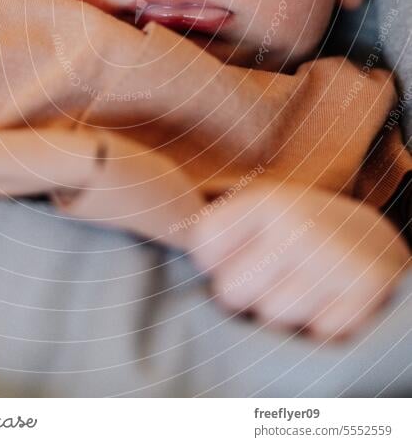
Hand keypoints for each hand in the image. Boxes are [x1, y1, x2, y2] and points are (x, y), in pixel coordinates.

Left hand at [187, 180, 409, 339]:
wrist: (373, 238)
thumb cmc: (298, 228)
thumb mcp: (259, 208)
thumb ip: (214, 224)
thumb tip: (164, 234)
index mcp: (267, 200)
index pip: (203, 246)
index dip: (211, 261)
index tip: (234, 256)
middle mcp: (298, 225)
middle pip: (229, 291)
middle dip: (244, 292)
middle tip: (270, 276)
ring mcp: (332, 259)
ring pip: (271, 317)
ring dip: (283, 312)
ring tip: (302, 287)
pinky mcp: (364, 292)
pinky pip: (315, 335)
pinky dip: (319, 327)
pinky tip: (328, 301)